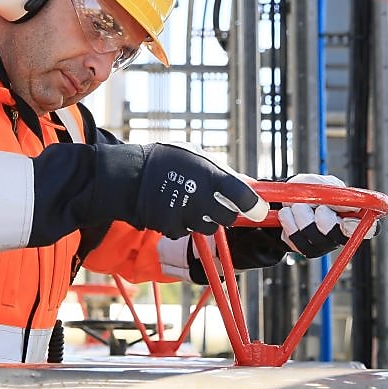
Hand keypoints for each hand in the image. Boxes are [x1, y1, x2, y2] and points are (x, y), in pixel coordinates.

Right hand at [137, 143, 267, 238]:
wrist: (128, 176)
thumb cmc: (166, 161)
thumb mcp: (197, 156)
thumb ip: (224, 173)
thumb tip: (250, 186)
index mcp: (210, 175)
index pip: (244, 197)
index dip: (255, 206)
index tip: (258, 210)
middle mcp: (200, 197)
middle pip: (229, 218)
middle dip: (227, 213)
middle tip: (215, 202)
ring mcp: (185, 215)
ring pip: (209, 227)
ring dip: (204, 219)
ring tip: (189, 202)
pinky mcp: (172, 228)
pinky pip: (188, 232)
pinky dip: (184, 224)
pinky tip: (173, 209)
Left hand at [276, 173, 377, 258]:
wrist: (285, 196)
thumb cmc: (309, 189)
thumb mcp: (322, 184)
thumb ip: (334, 192)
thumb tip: (347, 202)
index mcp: (351, 215)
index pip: (368, 229)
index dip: (358, 226)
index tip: (346, 219)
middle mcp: (339, 233)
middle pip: (338, 236)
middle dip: (325, 220)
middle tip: (316, 206)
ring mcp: (321, 243)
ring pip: (315, 238)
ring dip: (302, 216)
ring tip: (296, 204)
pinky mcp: (303, 247)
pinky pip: (296, 240)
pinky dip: (289, 222)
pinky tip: (287, 213)